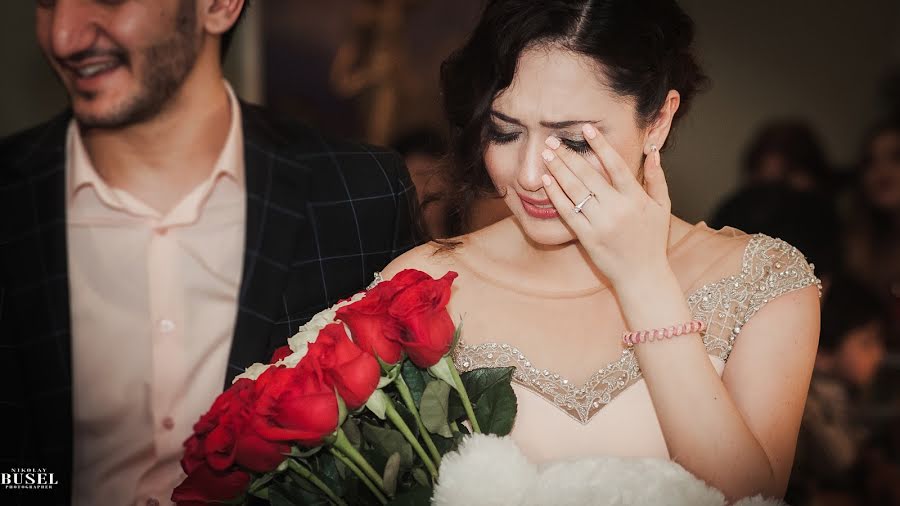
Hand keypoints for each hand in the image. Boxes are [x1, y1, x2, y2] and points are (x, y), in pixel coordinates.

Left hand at [540, 124, 671, 286]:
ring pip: (575, 191)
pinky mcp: (587, 237)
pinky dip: (556, 195)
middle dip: (569, 155)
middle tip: (553, 140)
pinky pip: (568, 212)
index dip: (600, 145)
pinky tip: (547, 181)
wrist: (642, 276)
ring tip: (547, 155)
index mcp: (636, 198)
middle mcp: (617, 209)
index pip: (616, 165)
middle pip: (589, 176)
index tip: (586, 128)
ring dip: (558, 170)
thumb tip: (653, 151)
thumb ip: (657, 178)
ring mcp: (601, 224)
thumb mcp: (661, 207)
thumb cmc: (651, 241)